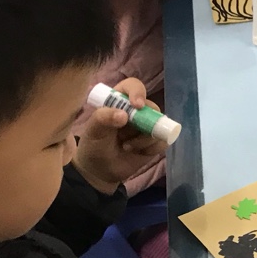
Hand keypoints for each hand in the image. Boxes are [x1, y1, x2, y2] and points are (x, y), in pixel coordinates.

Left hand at [73, 77, 165, 193]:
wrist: (100, 171)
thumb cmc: (94, 145)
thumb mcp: (93, 131)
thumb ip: (103, 119)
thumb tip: (123, 115)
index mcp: (120, 101)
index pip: (133, 86)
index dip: (137, 92)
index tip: (137, 105)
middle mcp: (137, 111)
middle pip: (151, 107)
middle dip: (144, 123)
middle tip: (129, 136)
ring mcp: (148, 126)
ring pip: (159, 125)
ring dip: (144, 139)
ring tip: (127, 147)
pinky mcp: (155, 141)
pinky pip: (163, 141)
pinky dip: (151, 148)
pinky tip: (138, 153)